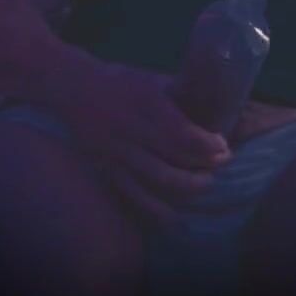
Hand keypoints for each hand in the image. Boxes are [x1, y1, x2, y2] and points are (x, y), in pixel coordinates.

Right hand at [58, 62, 232, 226]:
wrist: (72, 89)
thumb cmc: (118, 81)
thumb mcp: (150, 79)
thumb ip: (178, 93)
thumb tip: (212, 101)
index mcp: (145, 103)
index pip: (182, 130)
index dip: (206, 143)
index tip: (223, 145)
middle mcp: (130, 130)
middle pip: (173, 156)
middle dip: (204, 163)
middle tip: (223, 163)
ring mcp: (116, 153)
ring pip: (156, 178)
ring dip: (187, 186)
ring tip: (206, 184)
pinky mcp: (106, 169)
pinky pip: (134, 195)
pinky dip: (156, 209)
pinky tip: (175, 217)